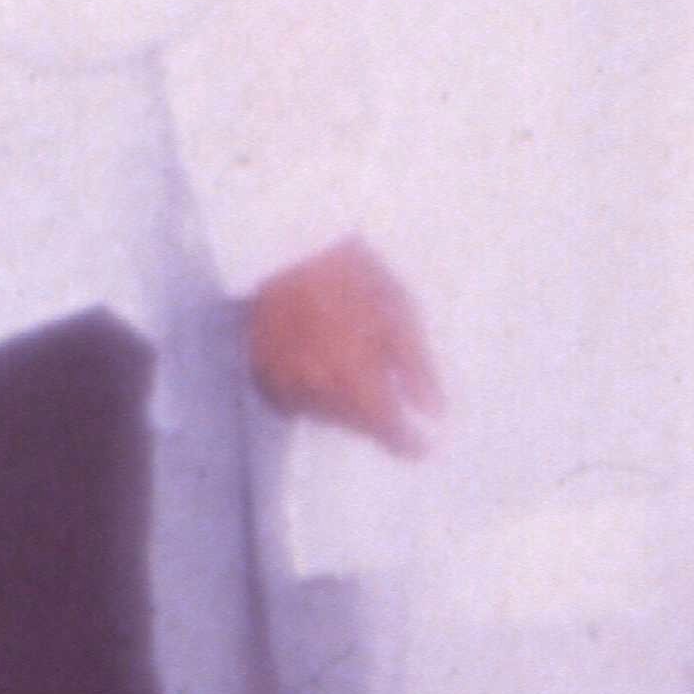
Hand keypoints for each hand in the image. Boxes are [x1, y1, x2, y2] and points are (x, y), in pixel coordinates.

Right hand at [245, 239, 442, 458]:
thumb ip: (417, 369)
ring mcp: (281, 381)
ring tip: (350, 366)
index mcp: (354, 372)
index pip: (383, 426)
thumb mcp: (399, 311)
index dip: (405, 443)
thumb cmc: (353, 273)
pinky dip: (310, 395)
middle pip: (352, 424)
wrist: (287, 243)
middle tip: (387, 395)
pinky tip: (320, 365)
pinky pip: (292, 402)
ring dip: (343, 405)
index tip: (422, 449)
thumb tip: (434, 413)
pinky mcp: (259, 373)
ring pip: (322, 414)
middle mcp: (314, 386)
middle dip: (375, 419)